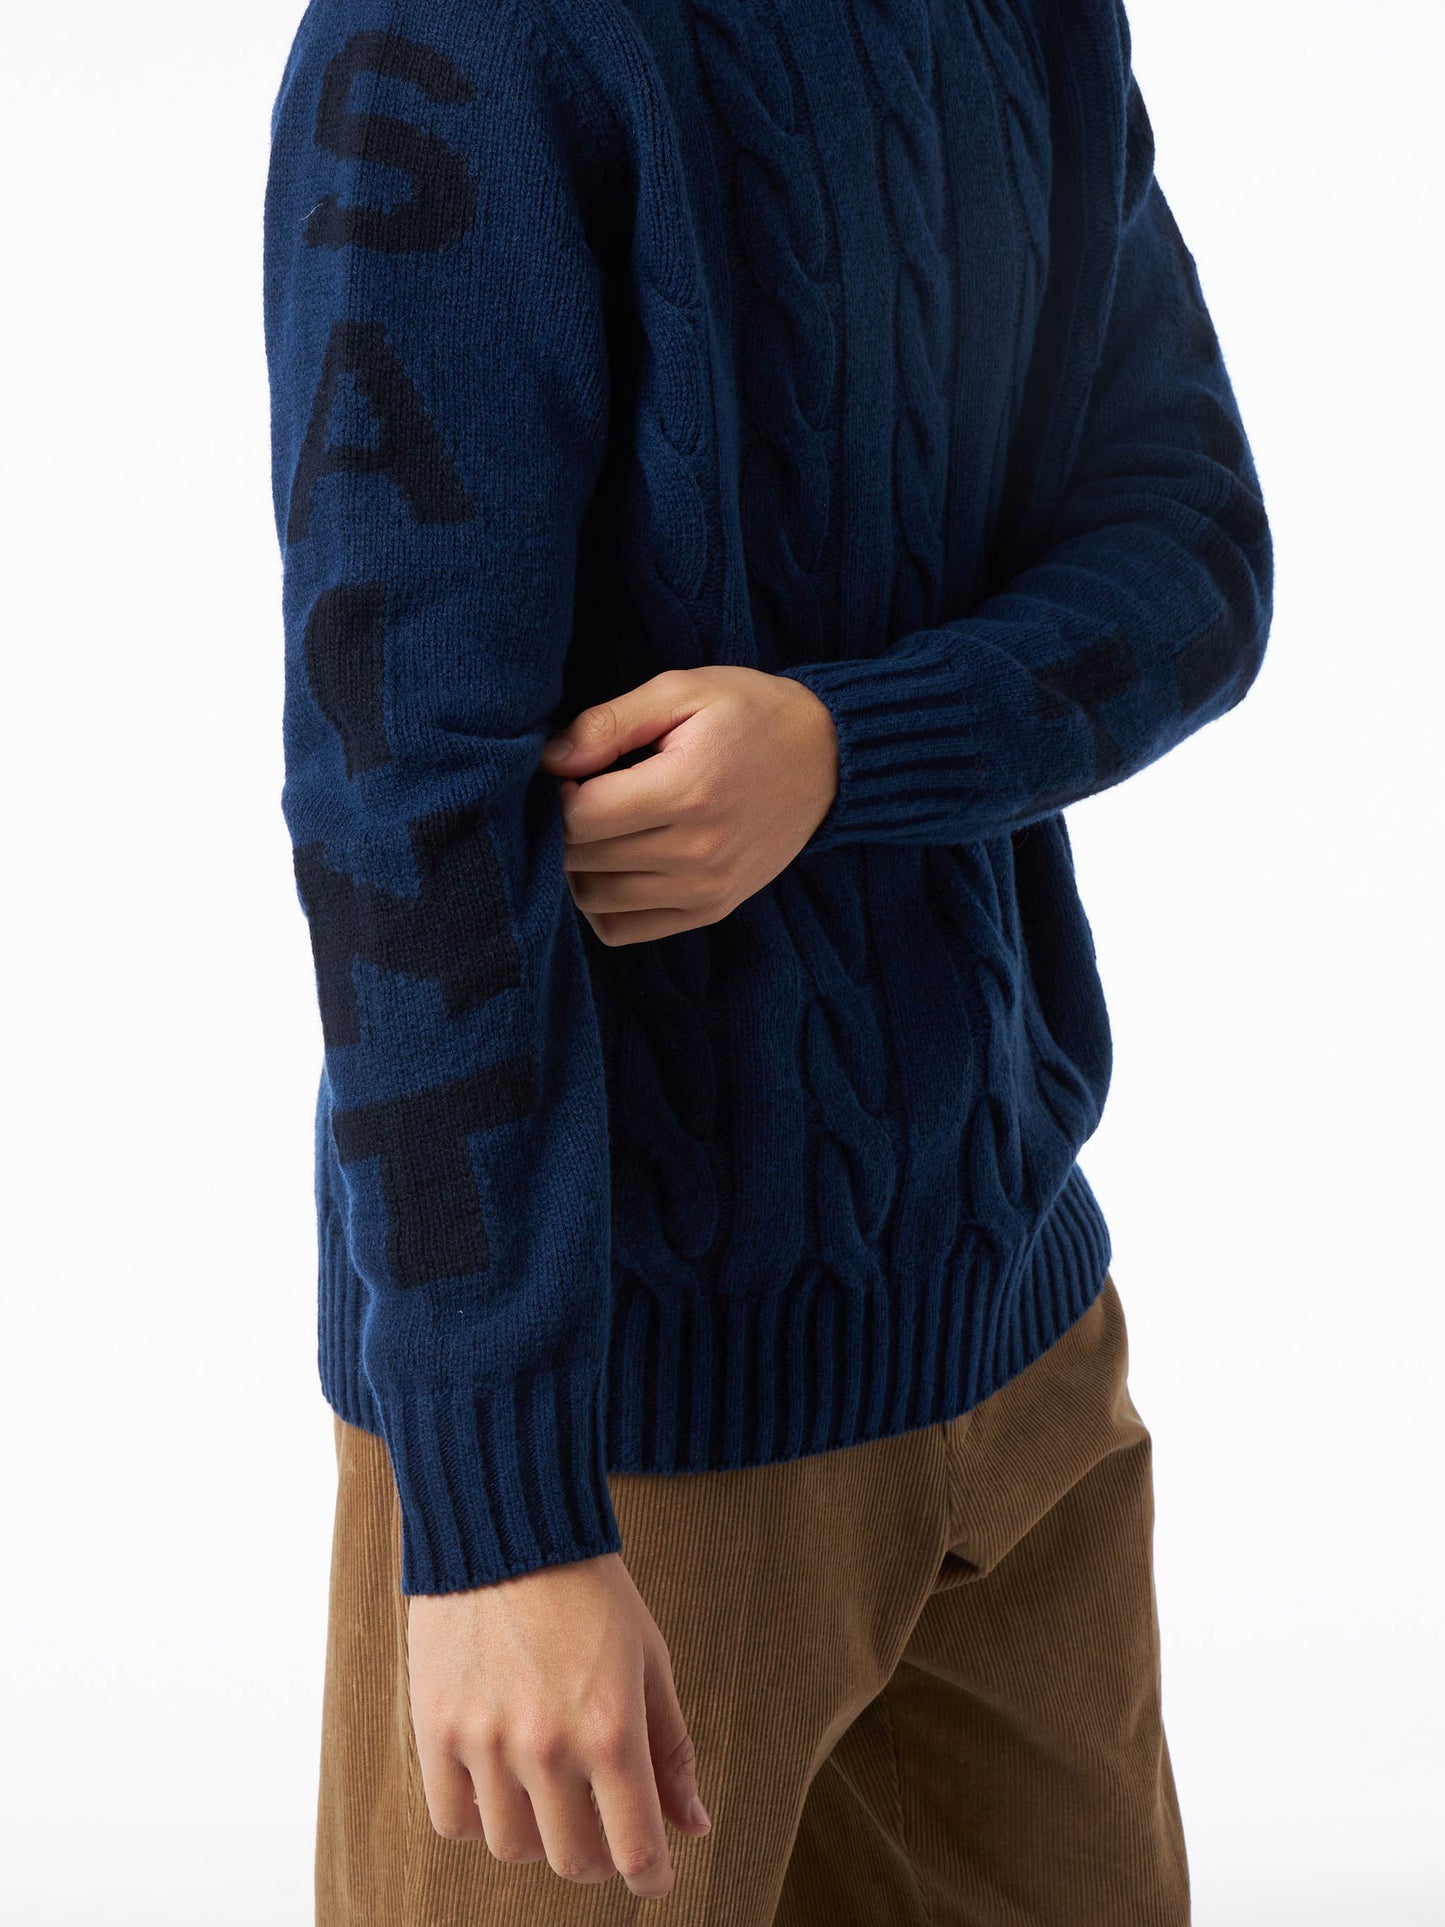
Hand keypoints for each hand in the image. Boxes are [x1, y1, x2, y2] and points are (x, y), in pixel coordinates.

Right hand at [408, 1550, 709, 1898]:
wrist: (508, 1525)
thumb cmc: (591, 1590)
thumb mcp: (650, 1658)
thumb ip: (671, 1748)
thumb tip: (694, 1826)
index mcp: (613, 1730)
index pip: (636, 1849)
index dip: (652, 1875)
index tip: (654, 1876)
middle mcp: (549, 1747)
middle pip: (574, 1860)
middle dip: (598, 1854)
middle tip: (601, 1823)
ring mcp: (486, 1741)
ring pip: (513, 1847)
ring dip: (538, 1836)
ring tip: (548, 1793)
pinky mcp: (435, 1728)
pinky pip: (453, 1820)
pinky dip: (479, 1818)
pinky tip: (498, 1782)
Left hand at [539, 666, 838, 944]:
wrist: (828, 760)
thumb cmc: (751, 714)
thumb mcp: (682, 691)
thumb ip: (609, 723)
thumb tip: (547, 761)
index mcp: (688, 790)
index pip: (580, 818)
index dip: (556, 795)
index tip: (571, 773)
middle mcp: (697, 852)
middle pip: (581, 860)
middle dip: (562, 829)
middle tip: (578, 797)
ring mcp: (706, 889)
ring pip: (593, 900)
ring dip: (576, 868)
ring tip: (595, 830)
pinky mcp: (711, 910)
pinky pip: (623, 930)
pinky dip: (601, 904)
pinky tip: (611, 866)